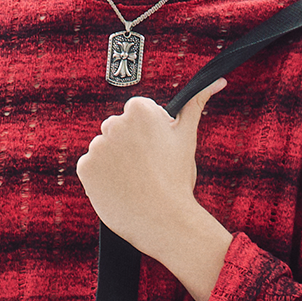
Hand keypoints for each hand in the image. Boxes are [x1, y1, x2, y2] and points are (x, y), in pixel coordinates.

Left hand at [75, 80, 233, 300]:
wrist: (163, 220)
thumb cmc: (177, 180)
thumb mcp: (187, 137)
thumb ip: (195, 104)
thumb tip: (217, 80)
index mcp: (140, 111)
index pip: (135, 113)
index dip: (147, 133)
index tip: (155, 150)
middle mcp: (115, 123)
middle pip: (117, 129)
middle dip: (128, 145)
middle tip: (145, 168)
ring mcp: (97, 146)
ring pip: (104, 149)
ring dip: (114, 162)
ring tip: (133, 180)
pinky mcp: (85, 168)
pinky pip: (90, 167)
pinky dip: (100, 177)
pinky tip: (119, 187)